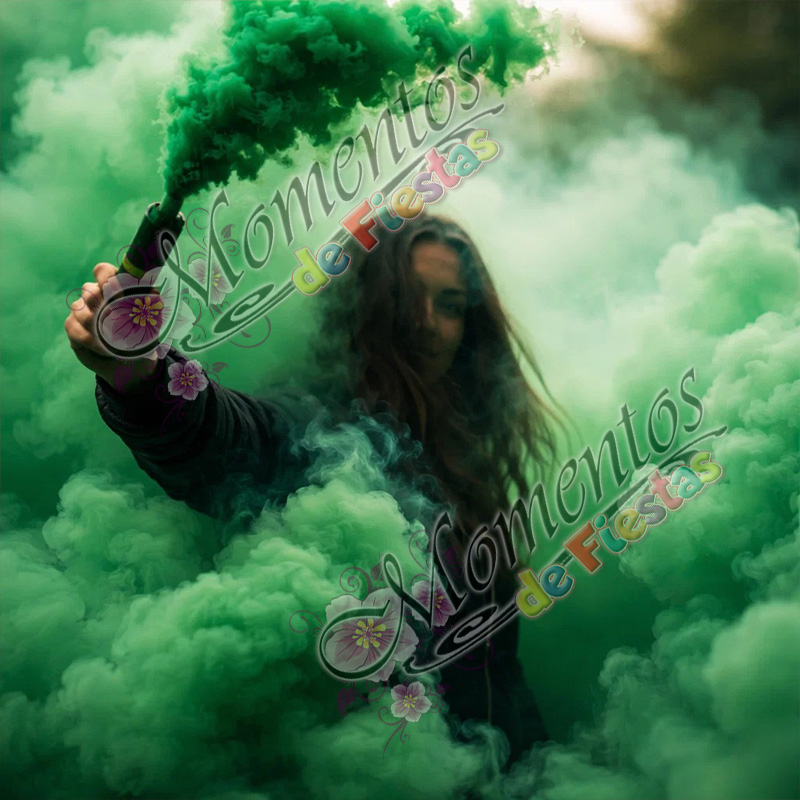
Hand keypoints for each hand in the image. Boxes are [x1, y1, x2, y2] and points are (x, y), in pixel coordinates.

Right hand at [64, 263, 159, 392]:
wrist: (131, 365)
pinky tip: (102, 349)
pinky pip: (72, 326)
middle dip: (101, 305)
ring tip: (113, 342)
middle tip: (114, 320)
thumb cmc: (143, 339)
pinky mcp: (72, 326)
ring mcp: (81, 310)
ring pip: (79, 309)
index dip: (104, 275)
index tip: (113, 288)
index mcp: (115, 289)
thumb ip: (150, 306)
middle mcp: (95, 296)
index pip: (103, 271)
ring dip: (96, 327)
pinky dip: (88, 339)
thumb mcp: (152, 322)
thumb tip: (151, 293)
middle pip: (88, 290)